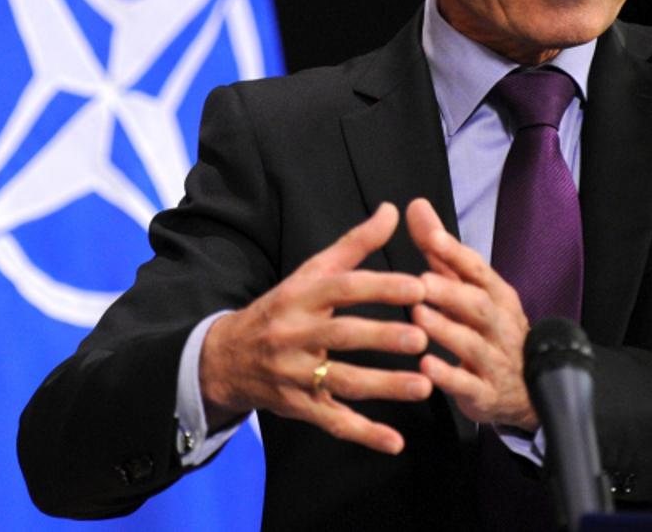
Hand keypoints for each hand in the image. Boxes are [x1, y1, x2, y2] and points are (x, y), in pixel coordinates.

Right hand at [200, 203, 432, 453]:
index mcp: (301, 296)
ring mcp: (295, 374)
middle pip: (341, 335)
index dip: (380, 286)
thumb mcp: (310, 273)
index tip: (419, 286)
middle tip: (424, 337)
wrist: (227, 357)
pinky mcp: (299, 407)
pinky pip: (333, 421)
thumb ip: (354, 244)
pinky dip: (364, 434)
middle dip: (382, 337)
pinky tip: (396, 443)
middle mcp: (295, 334)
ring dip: (383, 386)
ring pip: (341, 382)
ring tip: (424, 386)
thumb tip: (392, 209)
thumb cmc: (283, 308)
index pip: (342, 288)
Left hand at [406, 198, 537, 431]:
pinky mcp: (486, 393)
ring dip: (446, 329)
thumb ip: (440, 251)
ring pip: (473, 343)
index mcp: (496, 295)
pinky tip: (425, 367)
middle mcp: (500, 324)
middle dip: (451, 292)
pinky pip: (469, 385)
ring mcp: (495, 360)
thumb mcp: (470, 288)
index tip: (433, 237)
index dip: (456, 253)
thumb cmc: (488, 329)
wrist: (528, 389)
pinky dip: (448, 377)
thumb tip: (415, 206)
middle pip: (479, 305)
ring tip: (419, 316)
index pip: (479, 269)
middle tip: (420, 282)